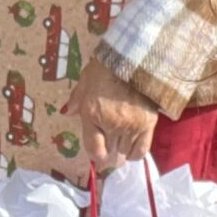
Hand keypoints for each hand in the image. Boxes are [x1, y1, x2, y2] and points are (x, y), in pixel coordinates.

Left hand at [66, 53, 159, 173]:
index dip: (95, 155)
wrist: (135, 58)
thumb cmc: (106, 68)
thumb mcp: (85, 81)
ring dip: (120, 155)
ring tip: (119, 151)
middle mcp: (112, 124)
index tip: (97, 154)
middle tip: (107, 155)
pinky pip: (141, 150)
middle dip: (107, 158)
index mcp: (92, 114)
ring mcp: (131, 126)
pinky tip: (131, 150)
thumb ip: (76, 99)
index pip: (93, 149)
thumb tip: (68, 112)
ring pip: (125, 154)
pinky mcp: (148, 125)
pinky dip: (135, 154)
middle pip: (110, 155)